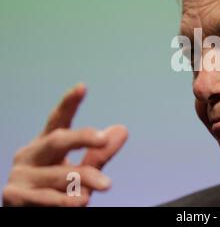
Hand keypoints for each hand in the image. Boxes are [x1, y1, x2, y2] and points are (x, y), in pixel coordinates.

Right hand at [2, 84, 127, 205]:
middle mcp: (30, 155)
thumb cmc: (57, 192)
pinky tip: (81, 201)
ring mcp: (21, 175)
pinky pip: (48, 198)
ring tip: (106, 185)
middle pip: (57, 139)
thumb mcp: (80, 171)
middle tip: (103, 139)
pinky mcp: (15, 197)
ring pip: (60, 173)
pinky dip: (67, 200)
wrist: (33, 217)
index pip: (58, 119)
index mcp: (45, 144)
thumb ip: (99, 155)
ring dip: (86, 179)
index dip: (69, 103)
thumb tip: (122, 130)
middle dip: (81, 137)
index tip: (82, 86)